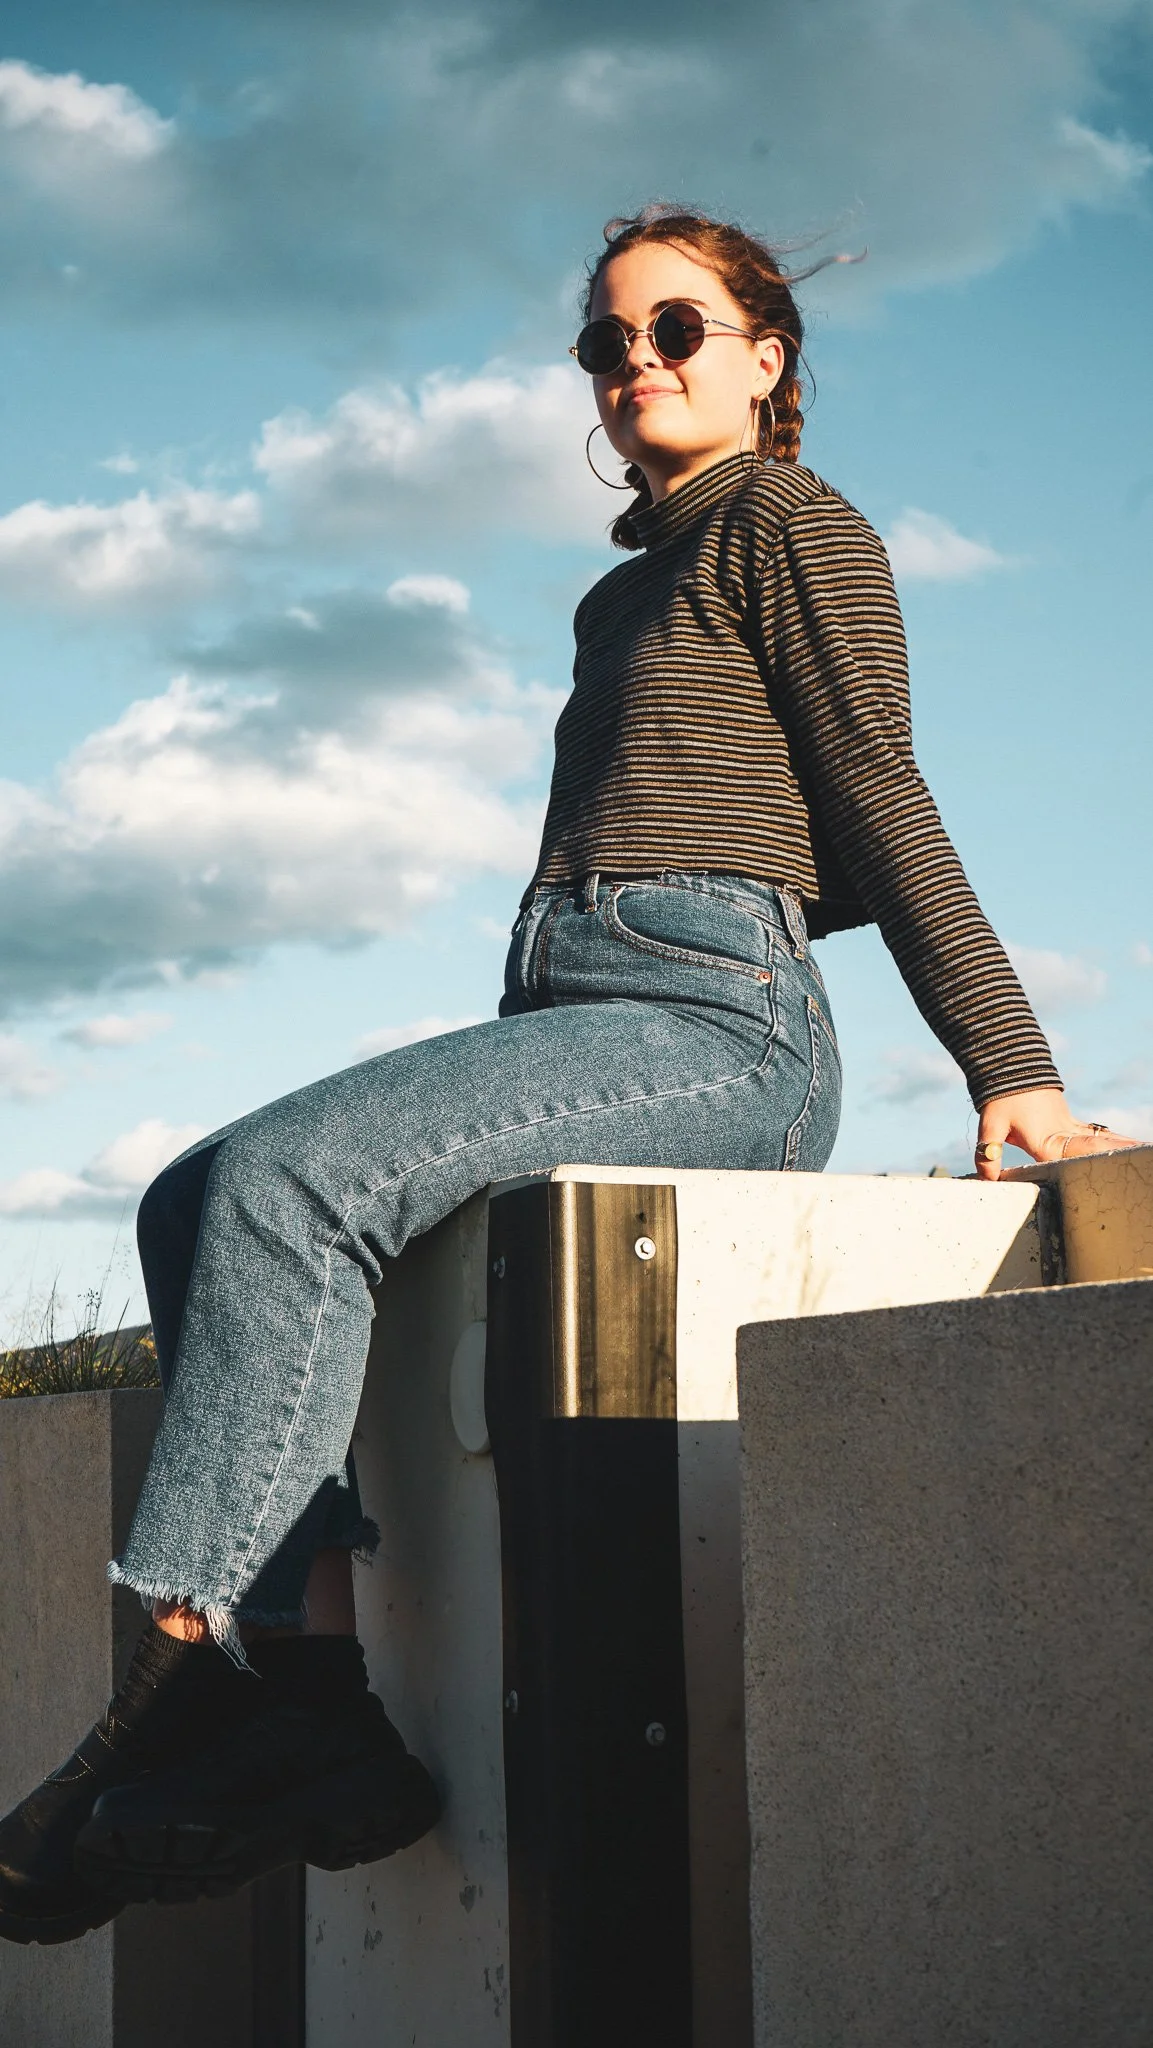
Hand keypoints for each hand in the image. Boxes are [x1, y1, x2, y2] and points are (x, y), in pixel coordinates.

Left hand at [973, 1087, 1141, 1180]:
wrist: (1010, 1065)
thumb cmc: (1001, 1096)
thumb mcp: (990, 1125)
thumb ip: (988, 1154)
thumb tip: (987, 1180)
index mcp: (1045, 1141)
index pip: (1068, 1165)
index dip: (1086, 1173)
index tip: (1108, 1180)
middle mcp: (1062, 1135)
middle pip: (1093, 1152)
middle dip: (1115, 1158)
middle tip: (1141, 1158)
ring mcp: (1069, 1126)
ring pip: (1099, 1141)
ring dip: (1120, 1147)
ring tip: (1142, 1152)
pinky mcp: (1069, 1121)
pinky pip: (1095, 1134)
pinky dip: (1112, 1139)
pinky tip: (1129, 1143)